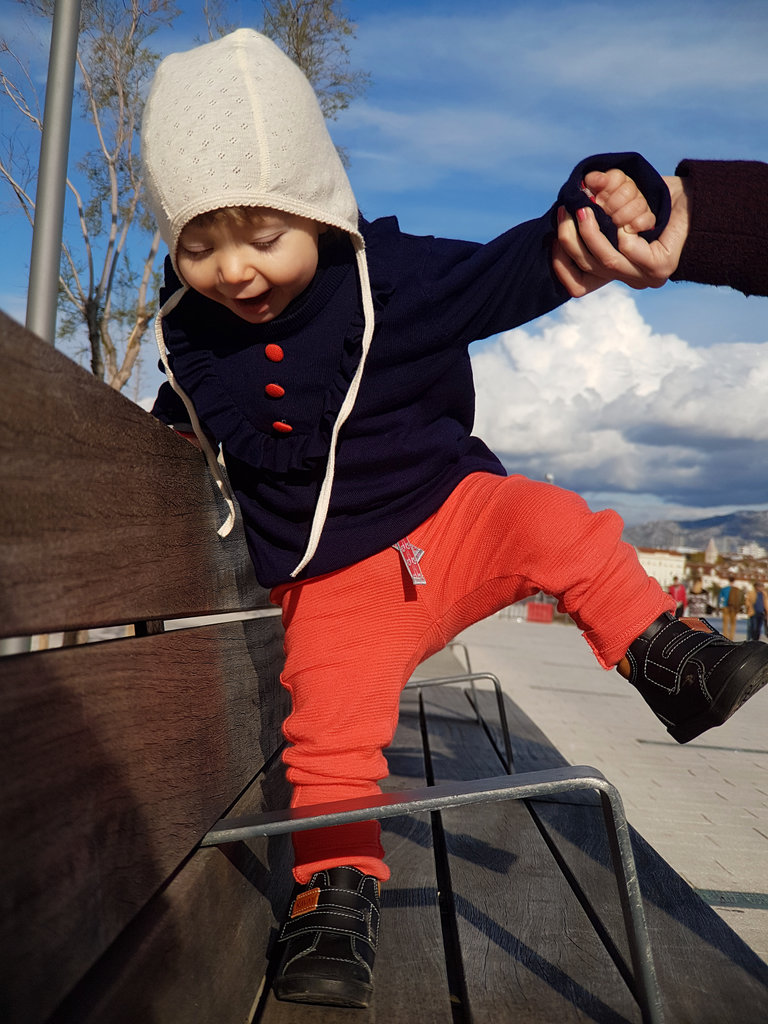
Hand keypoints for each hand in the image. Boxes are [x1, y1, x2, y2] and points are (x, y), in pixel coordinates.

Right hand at [553, 173, 691, 295]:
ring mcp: (646, 277)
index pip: (578, 286)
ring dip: (590, 234)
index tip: (550, 239)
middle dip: (570, 239)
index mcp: (617, 273)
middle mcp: (629, 279)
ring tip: (584, 210)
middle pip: (588, 268)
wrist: (698, 200)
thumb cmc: (655, 203)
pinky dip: (622, 235)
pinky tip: (623, 222)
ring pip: (606, 261)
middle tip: (565, 211)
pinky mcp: (662, 267)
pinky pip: (630, 252)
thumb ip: (593, 221)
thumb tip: (560, 217)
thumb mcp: (617, 214)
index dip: (560, 265)